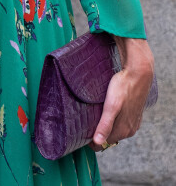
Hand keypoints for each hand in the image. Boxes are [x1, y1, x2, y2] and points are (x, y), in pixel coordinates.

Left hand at [90, 36, 154, 151]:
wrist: (139, 74)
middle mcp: (129, 130)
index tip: (79, 132)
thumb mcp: (111, 106)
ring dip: (103, 126)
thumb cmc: (123, 88)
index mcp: (123, 131)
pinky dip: (111, 120)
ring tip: (91, 115)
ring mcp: (133, 122)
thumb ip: (105, 125)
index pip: (102, 144)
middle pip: (108, 138)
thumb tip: (98, 143)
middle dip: (96, 133)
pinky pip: (120, 122)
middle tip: (82, 122)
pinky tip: (104, 111)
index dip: (90, 140)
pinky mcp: (134, 114)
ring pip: (114, 129)